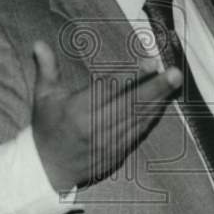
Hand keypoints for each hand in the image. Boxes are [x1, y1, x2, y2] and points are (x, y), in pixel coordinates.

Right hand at [30, 39, 182, 191]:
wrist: (48, 169)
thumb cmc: (47, 128)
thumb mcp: (43, 98)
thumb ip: (46, 69)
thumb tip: (39, 43)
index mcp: (78, 112)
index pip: (110, 89)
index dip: (132, 75)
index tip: (150, 62)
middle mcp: (96, 128)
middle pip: (132, 104)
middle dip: (156, 88)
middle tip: (174, 73)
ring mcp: (109, 143)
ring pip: (139, 118)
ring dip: (159, 100)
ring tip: (174, 82)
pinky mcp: (117, 153)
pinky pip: (139, 132)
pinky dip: (152, 116)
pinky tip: (163, 102)